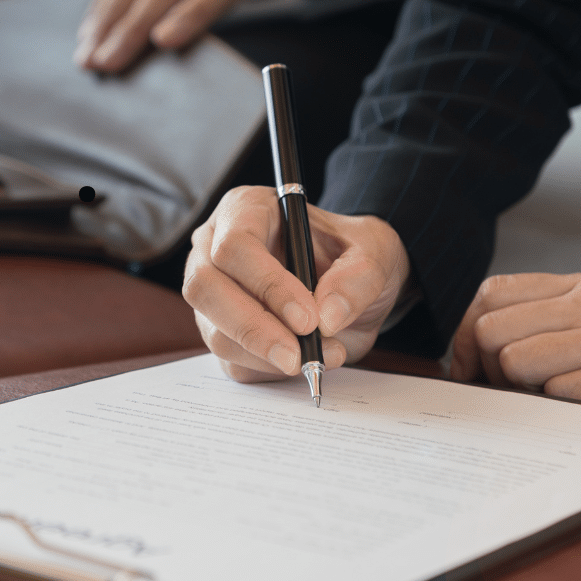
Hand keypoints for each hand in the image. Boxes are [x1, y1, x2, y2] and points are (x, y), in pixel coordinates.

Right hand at [183, 186, 410, 382]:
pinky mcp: (221, 332)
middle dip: (253, 328)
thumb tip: (327, 316)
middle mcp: (215, 248)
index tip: (308, 318)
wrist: (352, 284)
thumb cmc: (352, 253)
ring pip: (215, 332)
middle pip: (205, 288)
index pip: (235, 246)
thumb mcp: (375, 251)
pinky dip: (269, 370)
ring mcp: (213, 294)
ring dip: (266, 355)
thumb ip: (357, 278)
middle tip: (298, 356)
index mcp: (247, 210)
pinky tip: (306, 358)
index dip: (267, 285)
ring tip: (320, 354)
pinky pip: (231, 361)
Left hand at [451, 272, 580, 447]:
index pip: (493, 293)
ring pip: (518, 360)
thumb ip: (546, 317)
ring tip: (546, 396)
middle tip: (505, 389)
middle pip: (494, 329)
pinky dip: (559, 405)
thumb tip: (470, 342)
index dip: (464, 333)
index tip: (466, 365)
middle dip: (485, 367)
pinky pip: (559, 392)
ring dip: (521, 389)